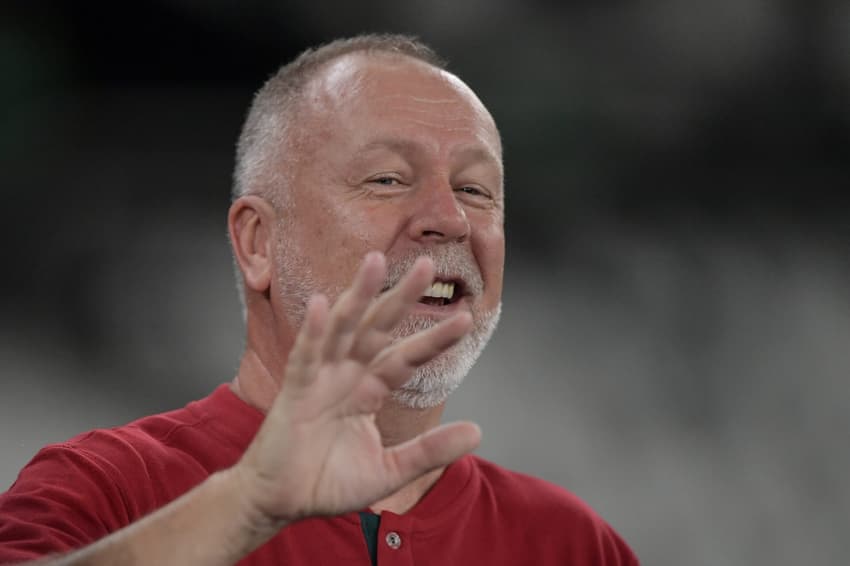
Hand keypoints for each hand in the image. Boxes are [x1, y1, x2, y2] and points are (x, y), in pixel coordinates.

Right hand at [235, 251, 480, 526]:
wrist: (282, 502)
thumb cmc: (330, 482)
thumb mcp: (390, 471)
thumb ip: (430, 451)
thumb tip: (477, 431)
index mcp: (369, 389)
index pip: (407, 357)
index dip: (434, 339)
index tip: (466, 319)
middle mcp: (347, 375)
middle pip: (378, 328)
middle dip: (401, 296)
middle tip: (427, 265)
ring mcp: (320, 378)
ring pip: (342, 328)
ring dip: (358, 295)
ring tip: (376, 261)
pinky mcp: (295, 391)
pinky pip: (306, 356)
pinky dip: (314, 331)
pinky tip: (324, 304)